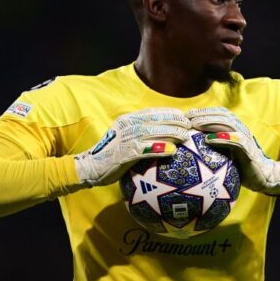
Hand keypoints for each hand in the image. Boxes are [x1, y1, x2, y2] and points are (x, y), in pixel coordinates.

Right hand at [74, 108, 190, 187]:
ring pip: (152, 132)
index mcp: (127, 120)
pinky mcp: (122, 154)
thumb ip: (141, 132)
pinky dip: (159, 149)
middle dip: (174, 121)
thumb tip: (164, 131)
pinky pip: (144, 150)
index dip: (170, 113)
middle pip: (155, 120)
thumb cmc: (112, 155)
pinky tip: (172, 151)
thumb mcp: (126, 138)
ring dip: (170, 133)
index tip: (184, 116)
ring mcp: (124, 139)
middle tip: (189, 126)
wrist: (90, 168)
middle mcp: (126, 126)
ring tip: (185, 136)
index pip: (152, 112)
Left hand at [186, 107, 279, 198]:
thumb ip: (214, 147)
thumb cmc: (242, 167)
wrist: (264, 178)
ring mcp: (245, 139)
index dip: (203, 111)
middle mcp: (241, 130)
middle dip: (203, 114)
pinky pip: (235, 141)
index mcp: (236, 128)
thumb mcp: (225, 155)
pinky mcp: (249, 151)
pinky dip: (221, 138)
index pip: (218, 113)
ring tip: (194, 124)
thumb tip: (191, 146)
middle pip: (221, 115)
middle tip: (186, 118)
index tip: (186, 115)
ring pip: (227, 124)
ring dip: (209, 122)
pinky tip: (208, 139)